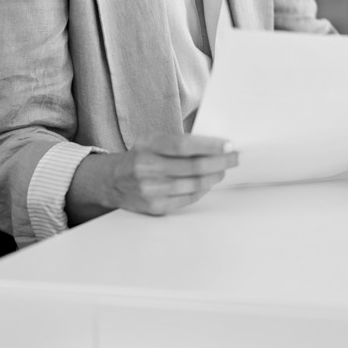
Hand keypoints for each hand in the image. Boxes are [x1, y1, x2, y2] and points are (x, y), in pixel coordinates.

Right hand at [65, 133, 236, 222]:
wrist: (114, 181)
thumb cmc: (141, 156)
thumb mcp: (153, 139)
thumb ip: (179, 141)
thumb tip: (215, 144)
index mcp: (147, 146)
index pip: (184, 146)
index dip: (210, 146)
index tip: (228, 145)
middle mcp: (146, 168)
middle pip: (193, 167)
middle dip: (220, 162)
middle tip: (234, 158)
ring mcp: (150, 191)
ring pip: (194, 185)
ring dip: (214, 176)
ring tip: (223, 170)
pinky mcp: (155, 207)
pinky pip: (188, 199)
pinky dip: (202, 190)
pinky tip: (208, 182)